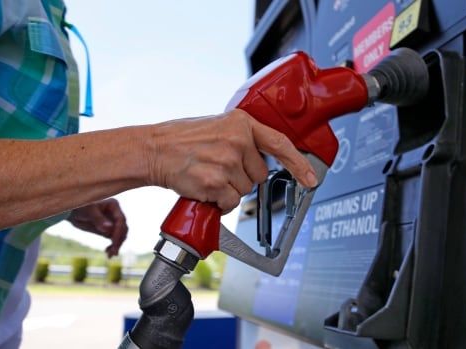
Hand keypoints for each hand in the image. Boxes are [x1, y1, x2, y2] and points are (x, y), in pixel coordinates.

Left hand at [67, 198, 127, 257]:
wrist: (72, 213)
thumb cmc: (80, 208)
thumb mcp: (88, 212)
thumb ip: (98, 219)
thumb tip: (109, 228)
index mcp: (114, 205)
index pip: (120, 220)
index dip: (118, 231)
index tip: (113, 241)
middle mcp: (116, 214)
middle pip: (123, 229)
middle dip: (119, 240)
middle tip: (113, 252)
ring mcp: (113, 222)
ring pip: (120, 235)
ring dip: (117, 245)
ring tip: (110, 255)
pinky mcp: (109, 230)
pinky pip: (114, 239)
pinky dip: (113, 246)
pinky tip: (108, 253)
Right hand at [146, 109, 317, 211]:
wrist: (153, 149)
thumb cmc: (182, 139)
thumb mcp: (218, 126)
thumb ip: (242, 138)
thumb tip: (263, 157)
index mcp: (241, 123)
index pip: (280, 143)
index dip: (299, 163)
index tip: (311, 178)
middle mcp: (237, 140)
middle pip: (259, 174)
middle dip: (242, 177)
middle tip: (219, 167)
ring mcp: (227, 161)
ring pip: (244, 190)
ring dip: (228, 189)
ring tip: (208, 173)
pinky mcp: (215, 181)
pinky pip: (230, 202)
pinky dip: (219, 202)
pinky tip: (204, 187)